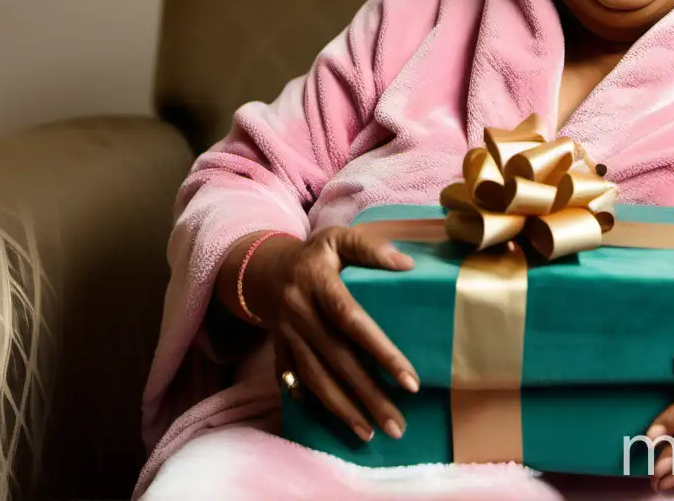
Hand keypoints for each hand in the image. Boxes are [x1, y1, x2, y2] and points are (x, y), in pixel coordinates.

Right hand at [261, 226, 420, 442]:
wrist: (263, 270)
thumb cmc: (314, 256)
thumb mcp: (337, 239)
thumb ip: (370, 248)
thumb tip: (408, 265)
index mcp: (317, 282)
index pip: (351, 320)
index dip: (380, 351)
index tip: (409, 381)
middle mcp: (299, 312)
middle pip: (337, 360)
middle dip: (367, 396)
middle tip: (396, 425)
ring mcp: (286, 336)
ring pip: (316, 379)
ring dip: (343, 410)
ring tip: (370, 433)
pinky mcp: (279, 351)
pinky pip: (296, 382)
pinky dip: (314, 404)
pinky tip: (336, 422)